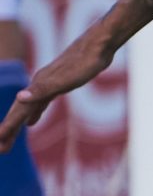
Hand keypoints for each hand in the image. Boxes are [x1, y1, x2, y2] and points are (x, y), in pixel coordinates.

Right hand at [0, 23, 118, 151]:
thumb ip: (43, 90)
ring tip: (10, 137)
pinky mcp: (59, 83)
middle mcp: (38, 85)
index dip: (8, 128)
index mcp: (38, 86)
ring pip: (28, 108)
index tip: (0, 145)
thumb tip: (20, 98)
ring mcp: (48, 84)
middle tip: (2, 150)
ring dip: (19, 123)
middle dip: (10, 131)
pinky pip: (40, 103)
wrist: (99, 44)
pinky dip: (35, 113)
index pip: (18, 112)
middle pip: (20, 112)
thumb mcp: (66, 80)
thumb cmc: (86, 63)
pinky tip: (33, 121)